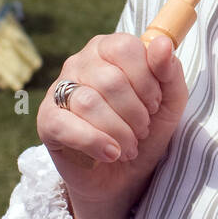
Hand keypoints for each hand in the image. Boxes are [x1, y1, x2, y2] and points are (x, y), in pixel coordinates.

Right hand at [37, 32, 187, 218]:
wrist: (125, 174)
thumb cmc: (147, 128)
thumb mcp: (170, 101)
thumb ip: (170, 71)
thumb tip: (162, 44)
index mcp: (108, 48)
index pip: (125, 47)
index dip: (146, 80)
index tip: (154, 104)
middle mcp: (80, 62)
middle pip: (110, 79)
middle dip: (135, 112)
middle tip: (142, 130)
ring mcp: (59, 89)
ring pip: (88, 102)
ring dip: (118, 131)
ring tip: (130, 146)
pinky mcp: (47, 120)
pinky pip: (65, 125)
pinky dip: (94, 142)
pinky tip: (110, 154)